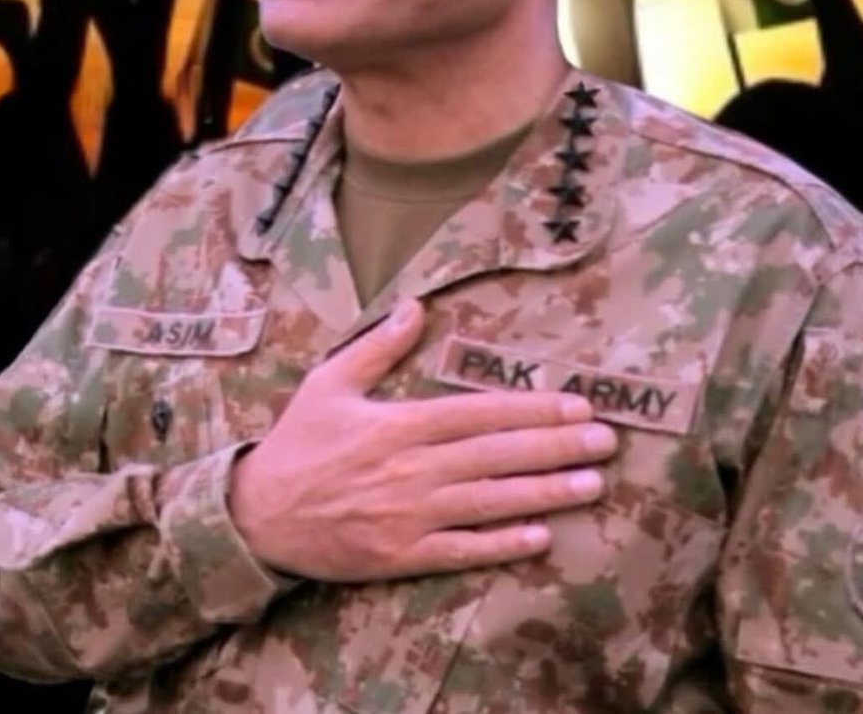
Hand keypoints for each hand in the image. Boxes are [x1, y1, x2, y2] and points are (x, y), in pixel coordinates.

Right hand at [229, 298, 616, 582]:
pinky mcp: (401, 555)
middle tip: (604, 440)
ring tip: (591, 485)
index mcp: (398, 424)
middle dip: (555, 446)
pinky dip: (501, 546)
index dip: (531, 408)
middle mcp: (411, 468)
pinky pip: (460, 551)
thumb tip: (415, 306)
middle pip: (496, 454)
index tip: (575, 403)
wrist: (258, 516)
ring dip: (543, 492)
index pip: (479, 412)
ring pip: (489, 501)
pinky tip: (540, 538)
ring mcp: (408, 515)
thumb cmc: (297, 444)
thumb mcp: (329, 382)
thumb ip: (377, 346)